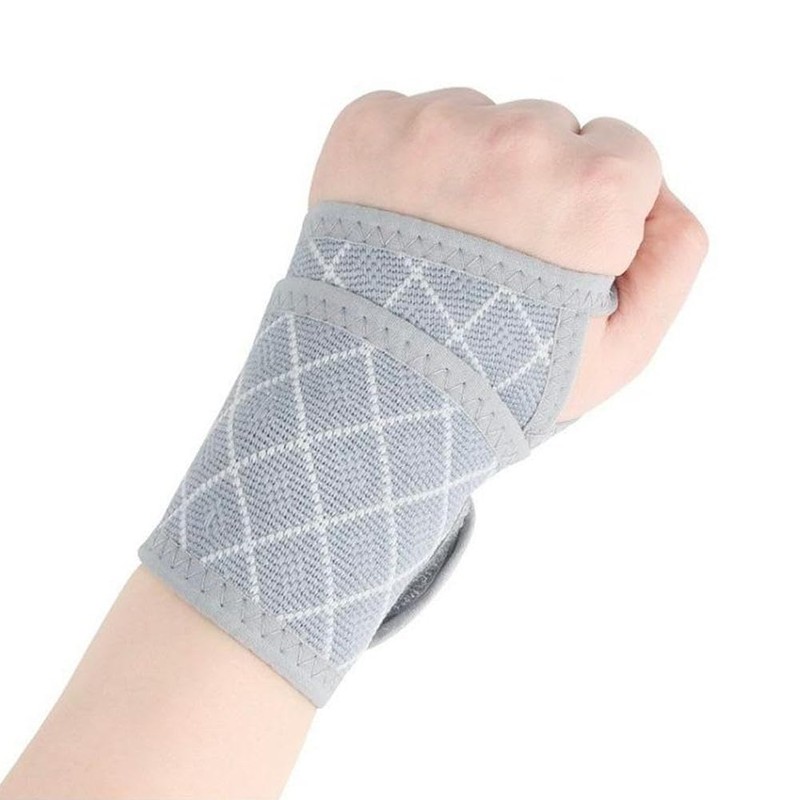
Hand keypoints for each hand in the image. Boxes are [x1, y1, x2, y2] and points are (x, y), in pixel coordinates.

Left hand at [309, 88, 707, 419]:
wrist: (374, 397)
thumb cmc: (499, 381)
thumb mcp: (621, 350)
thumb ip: (673, 256)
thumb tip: (658, 191)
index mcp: (592, 190)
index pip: (624, 154)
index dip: (595, 211)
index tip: (555, 257)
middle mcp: (516, 140)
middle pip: (550, 130)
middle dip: (534, 186)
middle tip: (489, 265)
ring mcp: (435, 128)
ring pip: (479, 121)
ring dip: (469, 169)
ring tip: (438, 254)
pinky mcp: (367, 127)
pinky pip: (410, 118)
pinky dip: (408, 160)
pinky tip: (398, 226)